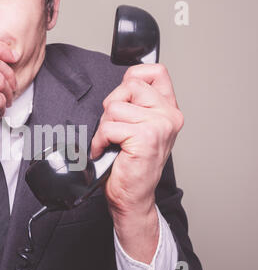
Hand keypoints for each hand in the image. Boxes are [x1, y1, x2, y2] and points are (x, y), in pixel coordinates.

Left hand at [90, 64, 183, 262]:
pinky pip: (109, 127)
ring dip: (104, 126)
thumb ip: (135, 104)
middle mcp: (169, 115)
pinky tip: (104, 151)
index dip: (131, 78)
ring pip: (115, 107)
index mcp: (169, 109)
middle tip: (113, 129)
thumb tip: (121, 85)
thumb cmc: (131, 164)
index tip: (123, 99)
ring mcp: (159, 125)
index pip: (155, 72)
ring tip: (111, 142)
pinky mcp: (145, 138)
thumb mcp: (137, 127)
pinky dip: (99, 140)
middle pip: (129, 85)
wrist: (133, 197)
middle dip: (111, 107)